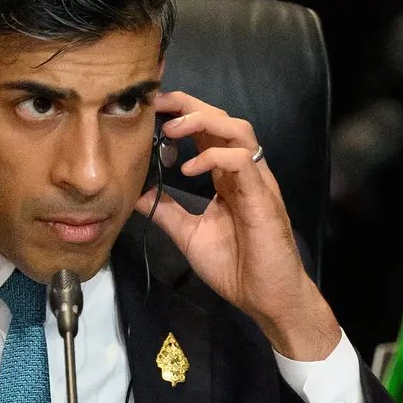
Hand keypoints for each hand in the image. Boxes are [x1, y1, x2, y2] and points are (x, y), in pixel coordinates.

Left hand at [136, 91, 340, 360]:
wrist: (265, 298)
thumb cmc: (236, 268)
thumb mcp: (189, 235)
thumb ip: (167, 211)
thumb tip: (137, 193)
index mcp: (227, 178)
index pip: (207, 131)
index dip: (182, 113)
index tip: (152, 109)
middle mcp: (244, 173)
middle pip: (223, 119)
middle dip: (189, 105)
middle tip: (157, 104)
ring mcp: (257, 182)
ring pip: (239, 129)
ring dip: (203, 122)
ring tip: (171, 130)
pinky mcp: (263, 197)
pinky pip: (243, 161)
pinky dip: (214, 156)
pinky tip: (188, 168)